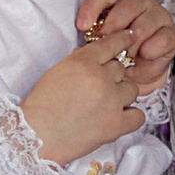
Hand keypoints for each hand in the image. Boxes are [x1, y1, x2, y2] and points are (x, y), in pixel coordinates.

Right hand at [21, 35, 144, 163]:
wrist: (35, 137)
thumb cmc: (41, 106)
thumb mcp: (56, 72)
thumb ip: (79, 62)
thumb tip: (98, 56)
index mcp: (83, 62)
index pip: (111, 44)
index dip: (122, 39)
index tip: (130, 37)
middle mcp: (100, 79)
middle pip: (120, 68)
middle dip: (112, 77)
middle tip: (98, 89)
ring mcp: (111, 102)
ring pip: (132, 89)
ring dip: (121, 95)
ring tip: (106, 105)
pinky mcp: (116, 125)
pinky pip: (138, 115)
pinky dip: (130, 117)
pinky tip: (118, 118)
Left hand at [75, 0, 174, 92]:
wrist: (138, 70)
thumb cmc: (117, 51)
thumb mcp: (100, 42)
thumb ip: (94, 35)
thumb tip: (84, 38)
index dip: (91, 8)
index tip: (82, 27)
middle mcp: (141, 2)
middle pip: (128, 4)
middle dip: (113, 26)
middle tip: (105, 43)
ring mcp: (158, 16)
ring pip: (143, 25)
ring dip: (131, 45)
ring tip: (122, 57)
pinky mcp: (171, 34)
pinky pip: (160, 40)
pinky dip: (148, 53)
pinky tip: (140, 60)